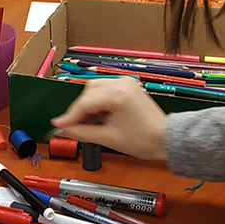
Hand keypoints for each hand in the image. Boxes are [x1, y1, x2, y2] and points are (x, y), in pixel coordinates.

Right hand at [50, 77, 166, 162]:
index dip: (70, 116)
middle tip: (72, 127)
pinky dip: (98, 103)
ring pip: (95, 90)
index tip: (58, 125)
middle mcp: (121, 83)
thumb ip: (81, 132)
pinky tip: (98, 117)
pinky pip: (105, 91)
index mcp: (117, 94)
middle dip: (79, 110)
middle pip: (88, 92)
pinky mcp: (128, 87)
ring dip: (88, 106)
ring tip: (87, 124)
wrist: (166, 140)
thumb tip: (63, 129)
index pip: (84, 103)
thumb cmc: (144, 140)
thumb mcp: (108, 138)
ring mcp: (126, 83)